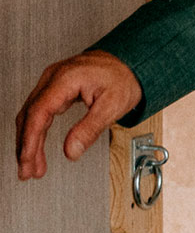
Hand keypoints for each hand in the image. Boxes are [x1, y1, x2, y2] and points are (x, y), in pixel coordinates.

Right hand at [15, 50, 141, 179]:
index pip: (38, 113)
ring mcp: (52, 81)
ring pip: (31, 115)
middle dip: (26, 147)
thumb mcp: (113, 105)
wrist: (130, 62)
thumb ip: (90, 129)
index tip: (27, 160)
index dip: (30, 140)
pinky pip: (39, 111)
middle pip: (29, 115)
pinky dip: (37, 131)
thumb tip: (71, 151)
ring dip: (29, 142)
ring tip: (32, 166)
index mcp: (65, 79)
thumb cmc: (125, 77)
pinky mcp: (55, 87)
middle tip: (26, 171)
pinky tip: (37, 148)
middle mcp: (53, 77)